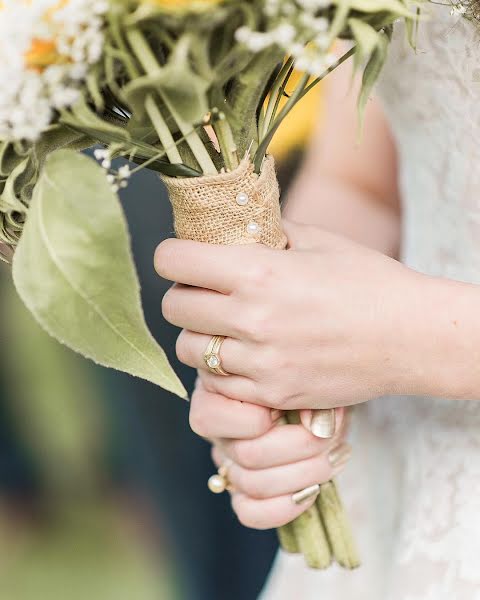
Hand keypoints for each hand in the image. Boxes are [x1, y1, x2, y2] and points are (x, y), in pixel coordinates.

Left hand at [155, 220, 434, 409]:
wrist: (409, 337)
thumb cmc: (367, 281)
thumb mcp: (317, 241)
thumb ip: (266, 231)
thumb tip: (232, 225)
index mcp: (258, 271)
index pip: (174, 262)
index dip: (171, 256)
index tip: (180, 258)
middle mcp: (251, 318)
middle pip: (174, 309)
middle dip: (182, 296)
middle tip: (202, 292)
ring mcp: (260, 362)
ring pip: (190, 351)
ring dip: (198, 335)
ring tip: (224, 327)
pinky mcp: (272, 392)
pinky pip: (219, 384)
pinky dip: (222, 369)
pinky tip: (246, 355)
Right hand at [191, 380, 349, 529]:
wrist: (320, 386)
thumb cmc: (305, 370)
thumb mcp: (299, 366)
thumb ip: (298, 383)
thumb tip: (315, 423)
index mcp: (213, 392)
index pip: (212, 418)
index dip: (262, 416)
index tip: (301, 404)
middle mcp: (217, 431)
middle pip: (246, 454)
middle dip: (301, 446)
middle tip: (333, 432)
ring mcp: (228, 463)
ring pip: (252, 484)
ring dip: (305, 473)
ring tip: (337, 453)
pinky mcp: (243, 491)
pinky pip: (250, 513)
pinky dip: (286, 506)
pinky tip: (314, 488)